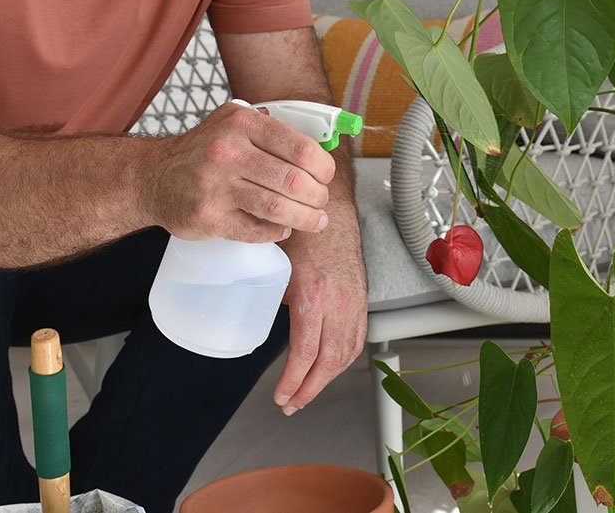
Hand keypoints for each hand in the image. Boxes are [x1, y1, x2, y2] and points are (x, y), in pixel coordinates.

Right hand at [149, 101, 335, 241]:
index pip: (301, 148)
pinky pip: (256, 231)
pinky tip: (282, 228)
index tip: (325, 177)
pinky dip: (276, 232)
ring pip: (279, 208)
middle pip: (295, 181)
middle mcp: (228, 153)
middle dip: (318, 197)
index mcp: (242, 125)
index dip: (323, 168)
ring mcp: (216, 187)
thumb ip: (271, 127)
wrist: (153, 176)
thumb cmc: (203, 150)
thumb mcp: (233, 121)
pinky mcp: (208, 218)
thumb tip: (319, 146)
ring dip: (306, 218)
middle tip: (321, 202)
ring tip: (316, 221)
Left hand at [273, 200, 367, 413]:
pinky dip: (344, 360)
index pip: (307, 352)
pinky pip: (357, 339)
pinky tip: (330, 368)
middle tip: (291, 403)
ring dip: (327, 379)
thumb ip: (268, 293)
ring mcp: (354, 302)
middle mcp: (339, 302)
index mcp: (313, 294)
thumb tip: (252, 313)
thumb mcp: (276, 263)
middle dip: (310, 389)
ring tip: (307, 392)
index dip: (294, 381)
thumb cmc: (303, 231)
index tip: (281, 395)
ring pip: (346, 354)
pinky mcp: (362, 299)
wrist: (333, 210)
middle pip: (329, 361)